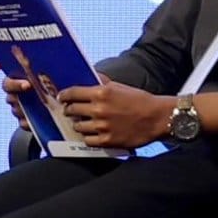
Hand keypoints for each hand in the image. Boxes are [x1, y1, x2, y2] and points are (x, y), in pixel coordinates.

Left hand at [60, 81, 175, 151]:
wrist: (157, 118)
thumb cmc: (140, 100)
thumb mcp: (120, 86)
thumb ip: (102, 83)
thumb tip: (90, 77)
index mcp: (101, 93)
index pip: (72, 93)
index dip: (63, 95)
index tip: (61, 97)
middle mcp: (99, 109)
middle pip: (71, 110)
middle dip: (69, 110)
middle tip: (69, 110)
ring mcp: (102, 126)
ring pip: (78, 126)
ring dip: (78, 124)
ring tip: (82, 122)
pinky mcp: (107, 140)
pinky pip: (87, 140)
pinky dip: (88, 137)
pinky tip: (92, 133)